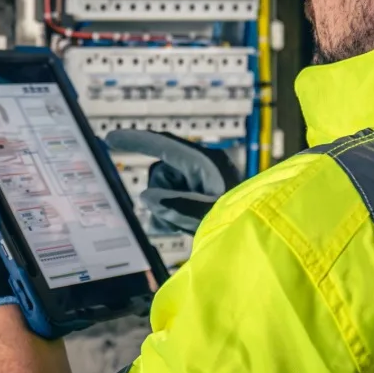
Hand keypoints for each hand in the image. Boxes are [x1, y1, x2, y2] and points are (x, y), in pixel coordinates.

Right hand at [105, 130, 240, 234]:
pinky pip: (173, 201)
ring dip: (166, 210)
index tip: (109, 139)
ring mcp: (201, 183)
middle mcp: (202, 168)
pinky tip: (178, 229)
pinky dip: (170, 215)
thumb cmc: (244, 220)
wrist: (264, 233)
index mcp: (205, 163)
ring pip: (164, 191)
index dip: (135, 141)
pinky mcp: (201, 197)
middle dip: (161, 197)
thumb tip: (147, 198)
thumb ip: (176, 205)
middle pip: (162, 174)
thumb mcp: (209, 214)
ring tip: (183, 227)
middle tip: (174, 219)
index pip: (163, 145)